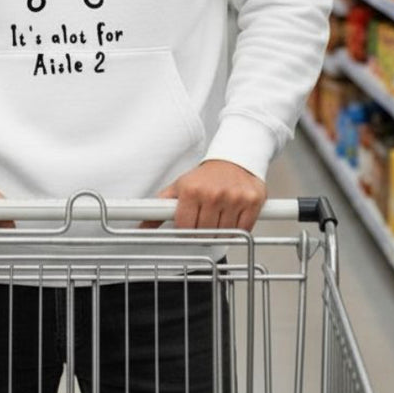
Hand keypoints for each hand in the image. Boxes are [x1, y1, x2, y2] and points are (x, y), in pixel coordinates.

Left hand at [144, 160, 266, 231]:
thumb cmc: (206, 176)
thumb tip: (141, 230)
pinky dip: (237, 229)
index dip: (185, 230)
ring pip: (223, 234)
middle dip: (202, 231)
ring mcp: (234, 198)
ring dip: (220, 231)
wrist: (235, 158)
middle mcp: (213, 194)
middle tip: (204, 220)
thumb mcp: (179, 187)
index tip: (188, 224)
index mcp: (191, 189)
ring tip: (218, 216)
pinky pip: (243, 230)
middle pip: (203, 234)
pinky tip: (232, 216)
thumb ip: (158, 210)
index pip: (184, 228)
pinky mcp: (252, 202)